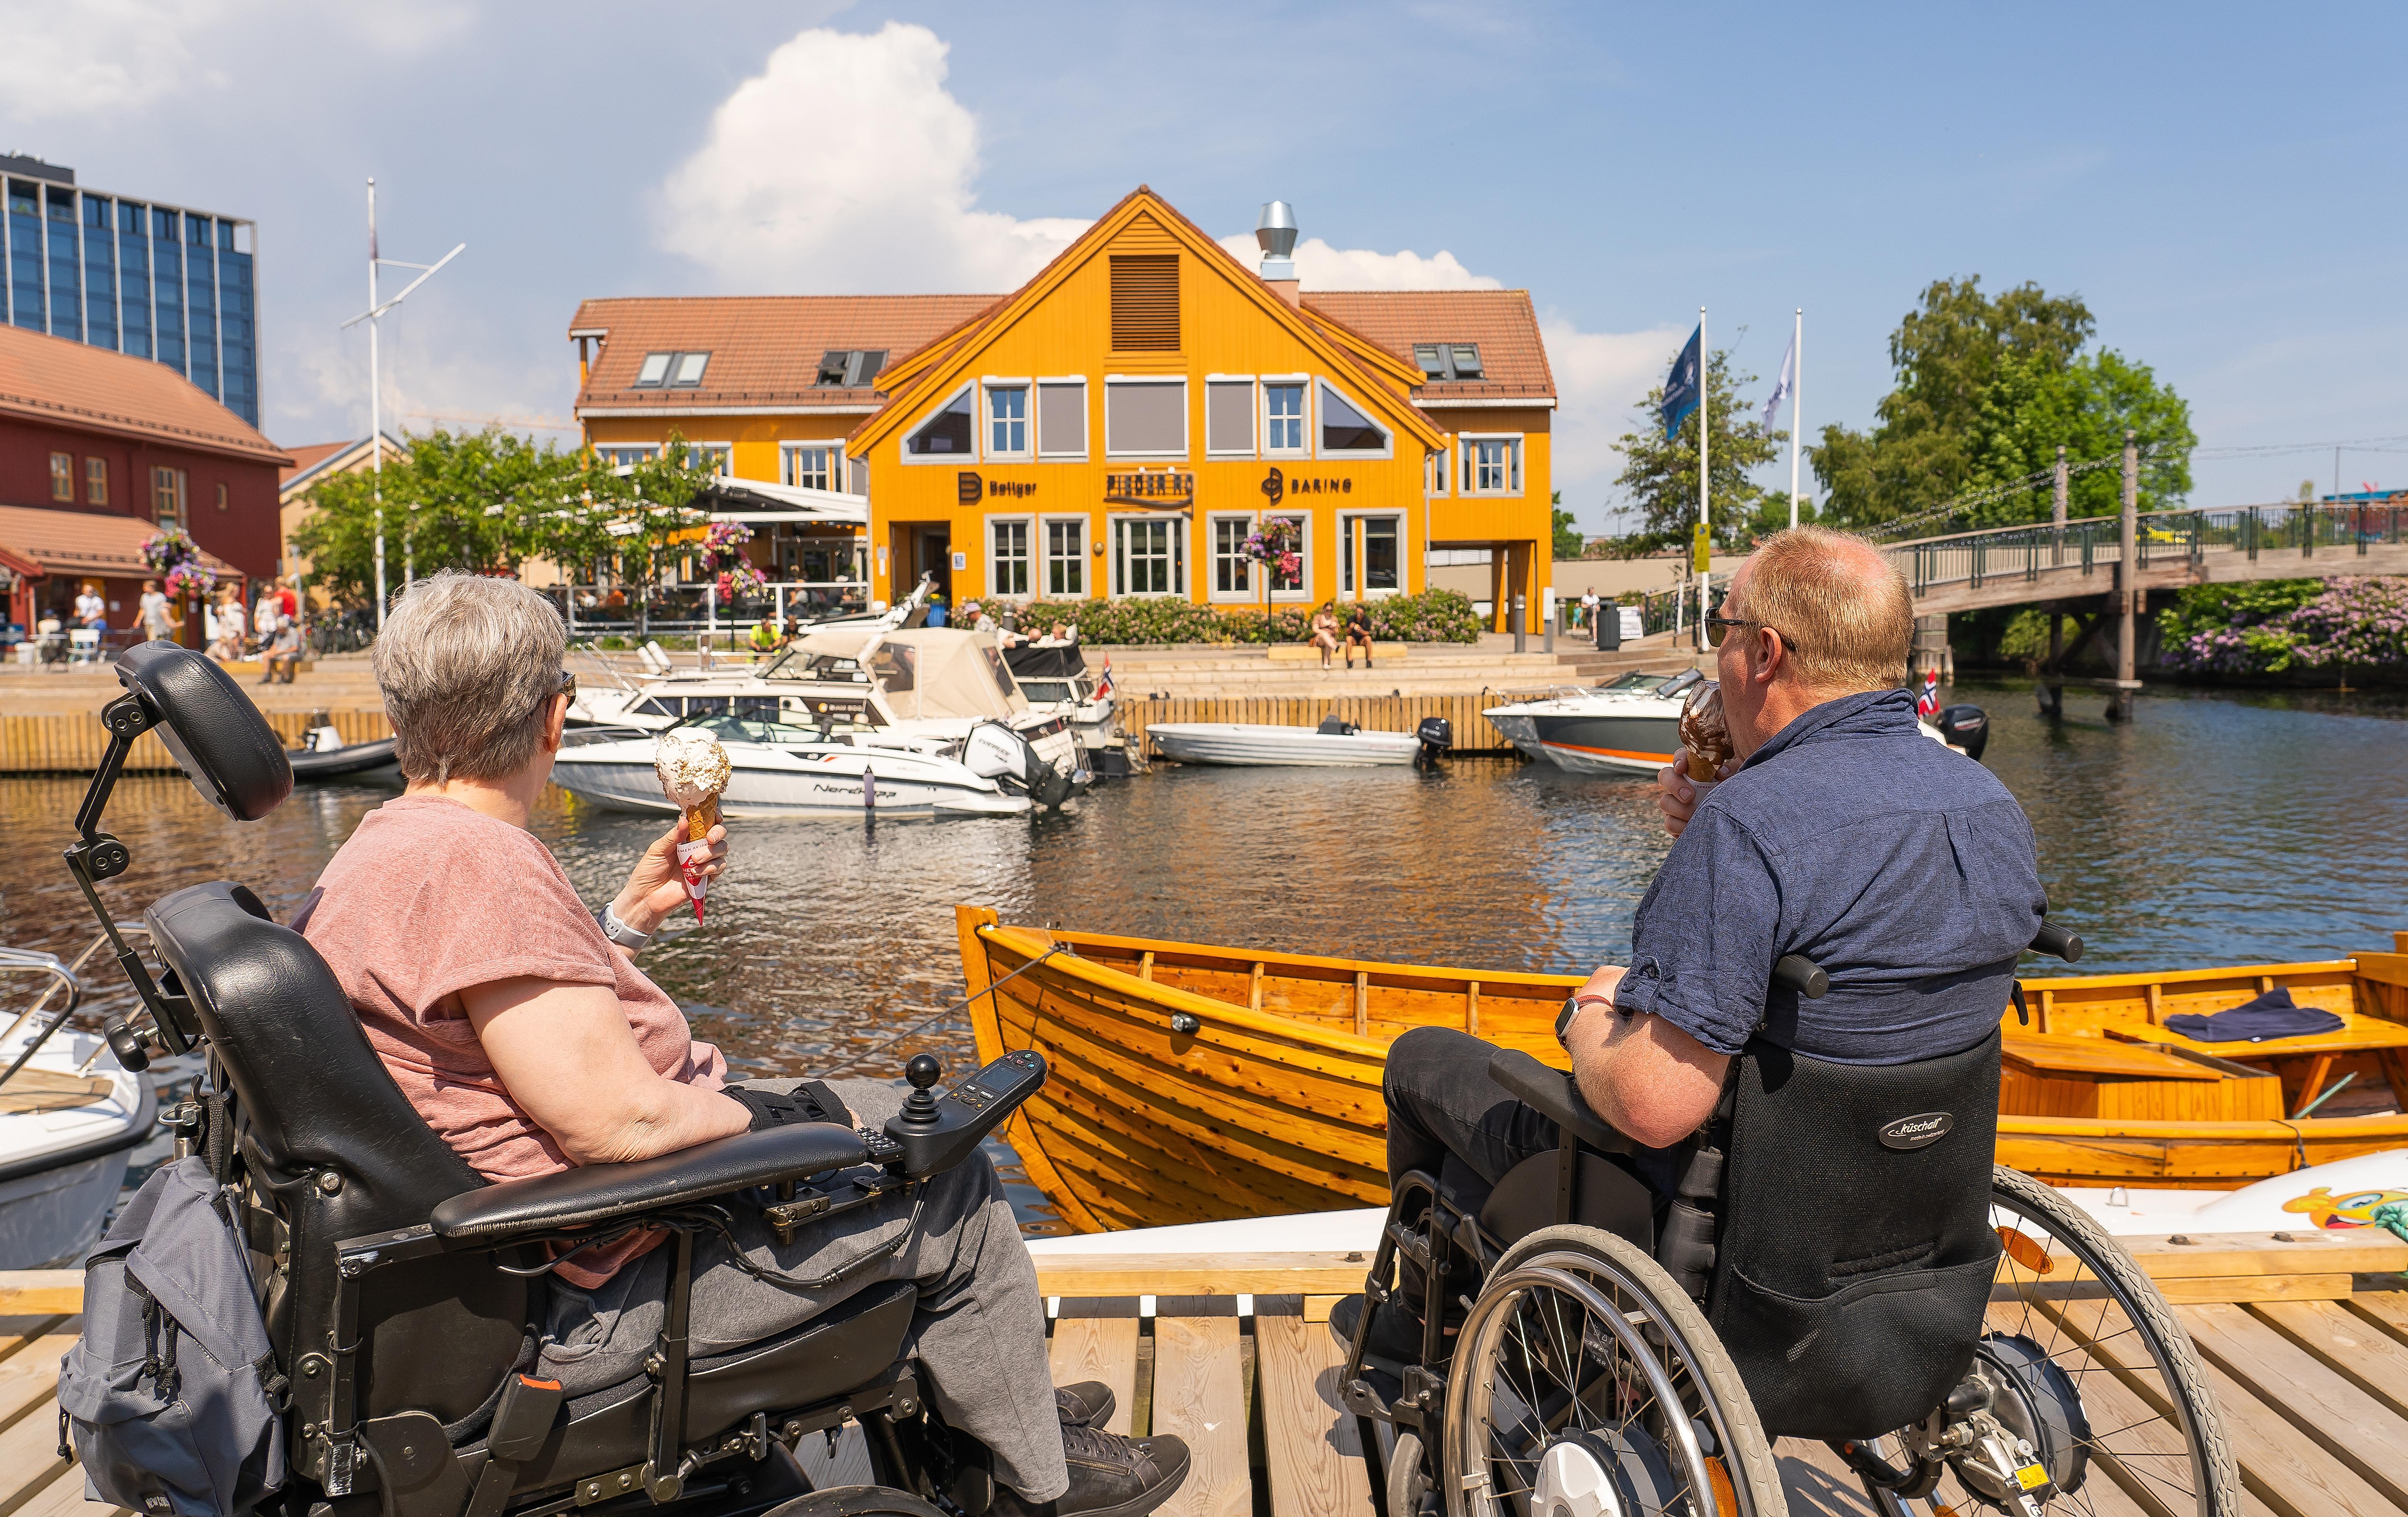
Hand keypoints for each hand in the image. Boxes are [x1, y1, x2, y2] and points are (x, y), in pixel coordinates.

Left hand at [614, 818, 727, 936]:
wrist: (647, 897)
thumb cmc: (649, 871)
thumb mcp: (658, 849)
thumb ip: (674, 835)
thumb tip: (684, 819)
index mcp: (686, 838)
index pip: (705, 823)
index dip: (714, 817)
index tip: (715, 816)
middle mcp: (697, 848)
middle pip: (719, 834)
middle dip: (718, 833)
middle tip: (709, 838)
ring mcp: (704, 862)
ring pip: (722, 850)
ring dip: (710, 853)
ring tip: (693, 860)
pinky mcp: (707, 878)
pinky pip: (719, 868)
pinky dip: (709, 868)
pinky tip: (694, 872)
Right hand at [1654, 747, 1731, 837]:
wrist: (1735, 823)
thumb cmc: (1733, 795)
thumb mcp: (1737, 780)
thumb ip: (1732, 770)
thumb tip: (1721, 772)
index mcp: (1696, 770)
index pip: (1682, 757)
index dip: (1679, 760)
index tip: (1682, 768)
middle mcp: (1681, 784)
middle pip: (1665, 776)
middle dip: (1674, 785)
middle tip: (1690, 796)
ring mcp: (1676, 803)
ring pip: (1665, 802)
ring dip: (1681, 810)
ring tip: (1697, 815)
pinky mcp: (1675, 822)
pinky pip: (1670, 823)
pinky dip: (1682, 826)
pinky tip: (1696, 827)